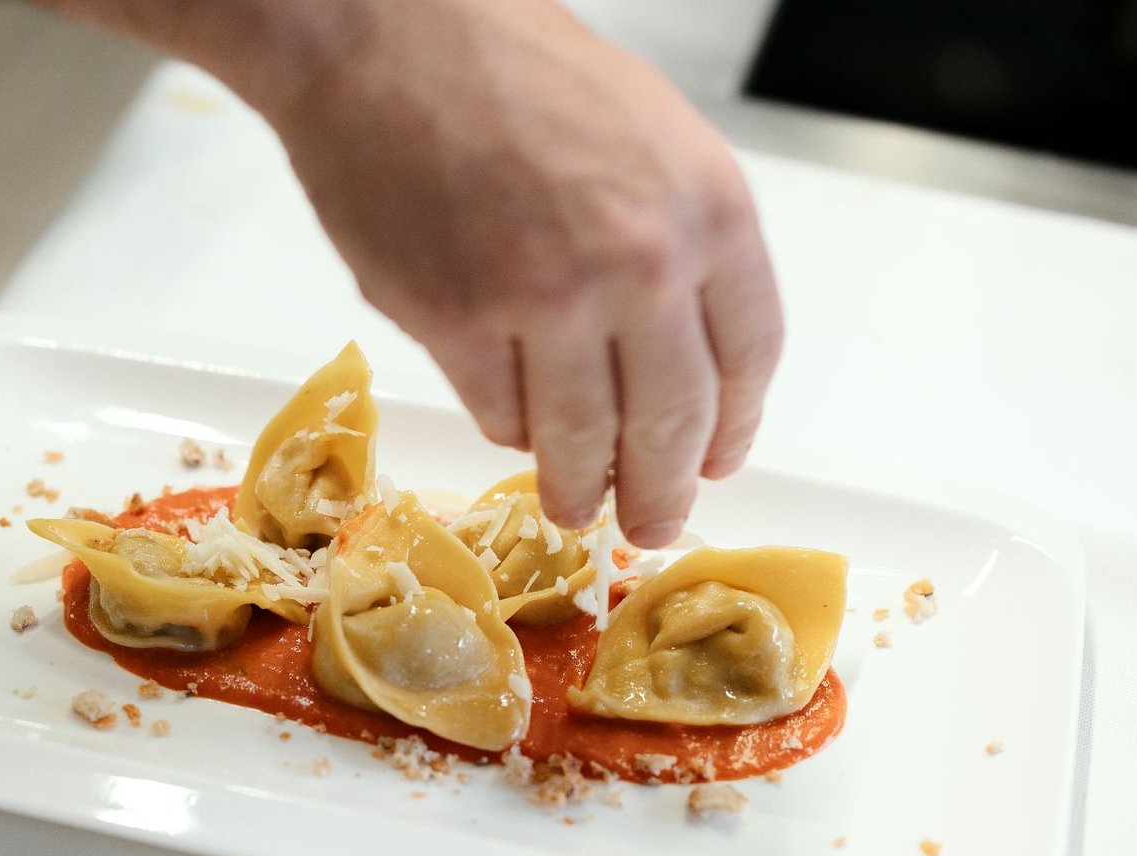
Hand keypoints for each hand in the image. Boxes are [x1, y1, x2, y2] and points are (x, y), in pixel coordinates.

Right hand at [251, 0, 782, 546]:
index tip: (717, 462)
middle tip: (654, 525)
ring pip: (582, 440)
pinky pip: (498, 411)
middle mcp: (640, 264)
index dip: (733, 428)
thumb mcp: (646, 136)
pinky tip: (511, 427)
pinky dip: (508, 428)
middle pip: (672, 421)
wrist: (387, 38)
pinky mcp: (454, 322)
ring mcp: (545, 300)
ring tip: (580, 511)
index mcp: (707, 209)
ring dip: (583, 490)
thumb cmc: (509, 68)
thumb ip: (675, 239)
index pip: (749, 357)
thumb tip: (674, 351)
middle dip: (662, 491)